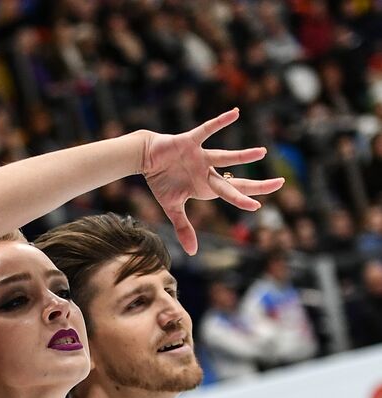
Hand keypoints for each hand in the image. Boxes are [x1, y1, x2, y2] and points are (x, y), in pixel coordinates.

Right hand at [141, 107, 284, 254]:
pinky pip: (207, 130)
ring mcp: (201, 157)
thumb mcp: (172, 208)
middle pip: (236, 179)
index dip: (244, 200)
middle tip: (281, 183)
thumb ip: (184, 228)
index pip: (230, 194)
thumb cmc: (161, 181)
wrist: (146, 158)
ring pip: (225, 158)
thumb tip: (192, 253)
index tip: (258, 206)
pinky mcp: (190, 142)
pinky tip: (236, 113)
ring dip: (243, 157)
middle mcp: (208, 171)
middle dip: (257, 184)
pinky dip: (220, 122)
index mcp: (206, 186)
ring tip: (263, 153)